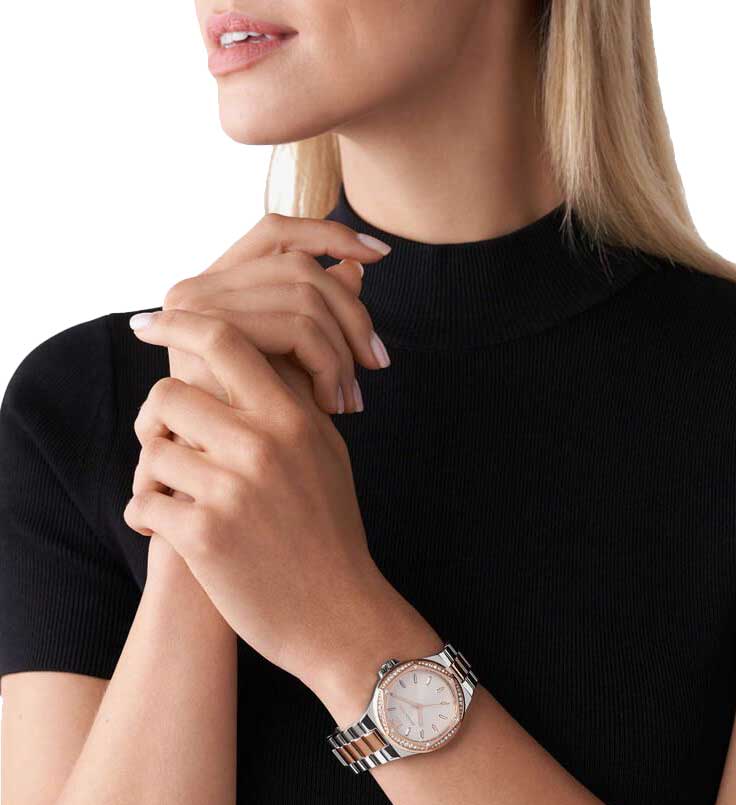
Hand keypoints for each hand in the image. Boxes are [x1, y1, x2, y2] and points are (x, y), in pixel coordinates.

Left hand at [124, 307, 403, 687]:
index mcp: (292, 418)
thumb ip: (294, 398)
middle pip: (168, 394)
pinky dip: (145, 515)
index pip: (224, 341)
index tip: (150, 324)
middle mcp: (263, 445)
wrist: (338, 616)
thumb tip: (276, 343)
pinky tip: (165, 530)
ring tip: (169, 497)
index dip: (177, 324)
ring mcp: (233, 489)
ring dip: (150, 476)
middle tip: (162, 442)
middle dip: (154, 419)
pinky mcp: (205, 535)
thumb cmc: (329, 532)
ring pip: (151, 451)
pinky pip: (143, 503)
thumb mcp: (325, 453)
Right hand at [161, 211, 391, 415]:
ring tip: (349, 400)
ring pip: (305, 296)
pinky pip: (297, 326)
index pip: (278, 232)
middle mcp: (198, 287)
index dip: (330, 234)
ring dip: (342, 351)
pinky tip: (329, 403)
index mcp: (216, 285)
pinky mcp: (208, 335)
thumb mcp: (292, 365)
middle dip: (353, 315)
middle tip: (378, 364)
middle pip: (301, 266)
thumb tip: (357, 268)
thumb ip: (318, 312)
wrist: (217, 483)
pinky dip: (328, 363)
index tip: (380, 254)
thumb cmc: (253, 431)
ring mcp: (197, 307)